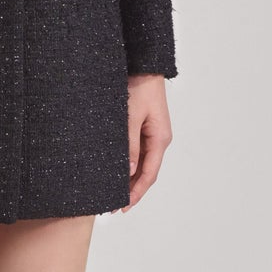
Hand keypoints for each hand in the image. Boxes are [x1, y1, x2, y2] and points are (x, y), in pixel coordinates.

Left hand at [122, 73, 171, 209]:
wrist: (143, 64)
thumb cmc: (139, 85)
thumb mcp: (130, 116)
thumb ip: (129, 145)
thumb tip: (128, 172)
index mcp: (160, 138)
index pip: (149, 174)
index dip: (136, 192)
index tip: (123, 207)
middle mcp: (158, 139)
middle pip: (146, 172)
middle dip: (131, 191)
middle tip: (112, 207)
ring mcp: (151, 134)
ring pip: (141, 164)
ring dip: (128, 179)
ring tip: (112, 194)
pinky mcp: (143, 128)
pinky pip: (136, 152)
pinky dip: (127, 165)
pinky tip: (116, 172)